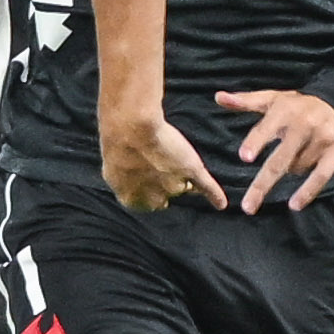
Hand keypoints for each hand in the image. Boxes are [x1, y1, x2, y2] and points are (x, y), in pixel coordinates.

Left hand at [102, 107, 226, 214]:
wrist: (132, 128)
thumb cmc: (117, 144)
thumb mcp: (112, 169)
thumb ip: (123, 182)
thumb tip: (129, 186)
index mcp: (133, 200)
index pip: (145, 203)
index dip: (147, 188)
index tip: (147, 178)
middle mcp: (155, 198)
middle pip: (165, 195)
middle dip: (163, 184)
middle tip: (159, 165)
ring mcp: (175, 185)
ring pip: (182, 186)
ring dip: (180, 177)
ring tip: (174, 161)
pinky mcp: (191, 171)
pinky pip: (206, 186)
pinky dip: (215, 196)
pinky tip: (221, 204)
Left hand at [216, 89, 333, 214]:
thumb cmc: (299, 106)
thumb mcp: (272, 99)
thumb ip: (245, 101)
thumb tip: (219, 97)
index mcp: (284, 110)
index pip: (267, 128)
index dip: (255, 142)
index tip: (244, 157)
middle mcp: (304, 123)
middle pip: (279, 159)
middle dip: (263, 183)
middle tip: (248, 205)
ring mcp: (322, 137)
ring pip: (297, 168)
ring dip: (290, 171)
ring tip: (294, 157)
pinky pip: (321, 175)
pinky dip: (308, 191)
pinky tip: (295, 204)